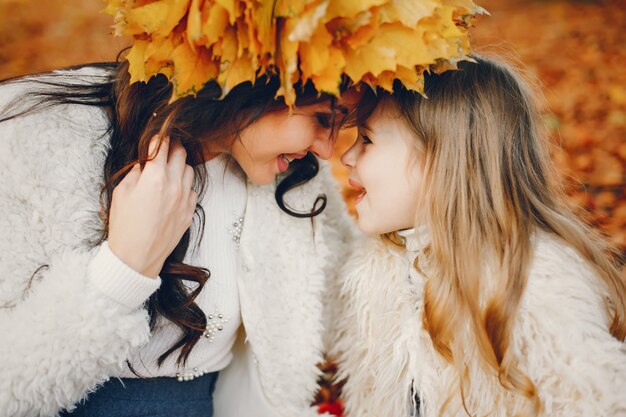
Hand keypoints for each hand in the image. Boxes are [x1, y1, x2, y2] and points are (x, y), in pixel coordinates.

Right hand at [108, 135, 196, 277]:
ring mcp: (185, 199)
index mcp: (154, 177)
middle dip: (172, 146)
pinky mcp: (190, 212)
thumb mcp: (121, 193)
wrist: (137, 258)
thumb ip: (135, 173)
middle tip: (165, 147)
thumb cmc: (124, 226)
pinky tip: (173, 189)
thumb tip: (144, 163)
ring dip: (180, 165)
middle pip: (181, 153)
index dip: (159, 136)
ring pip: (190, 170)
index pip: (162, 146)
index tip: (157, 132)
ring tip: (169, 168)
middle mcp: (174, 185)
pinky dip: (184, 184)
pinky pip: (192, 189)